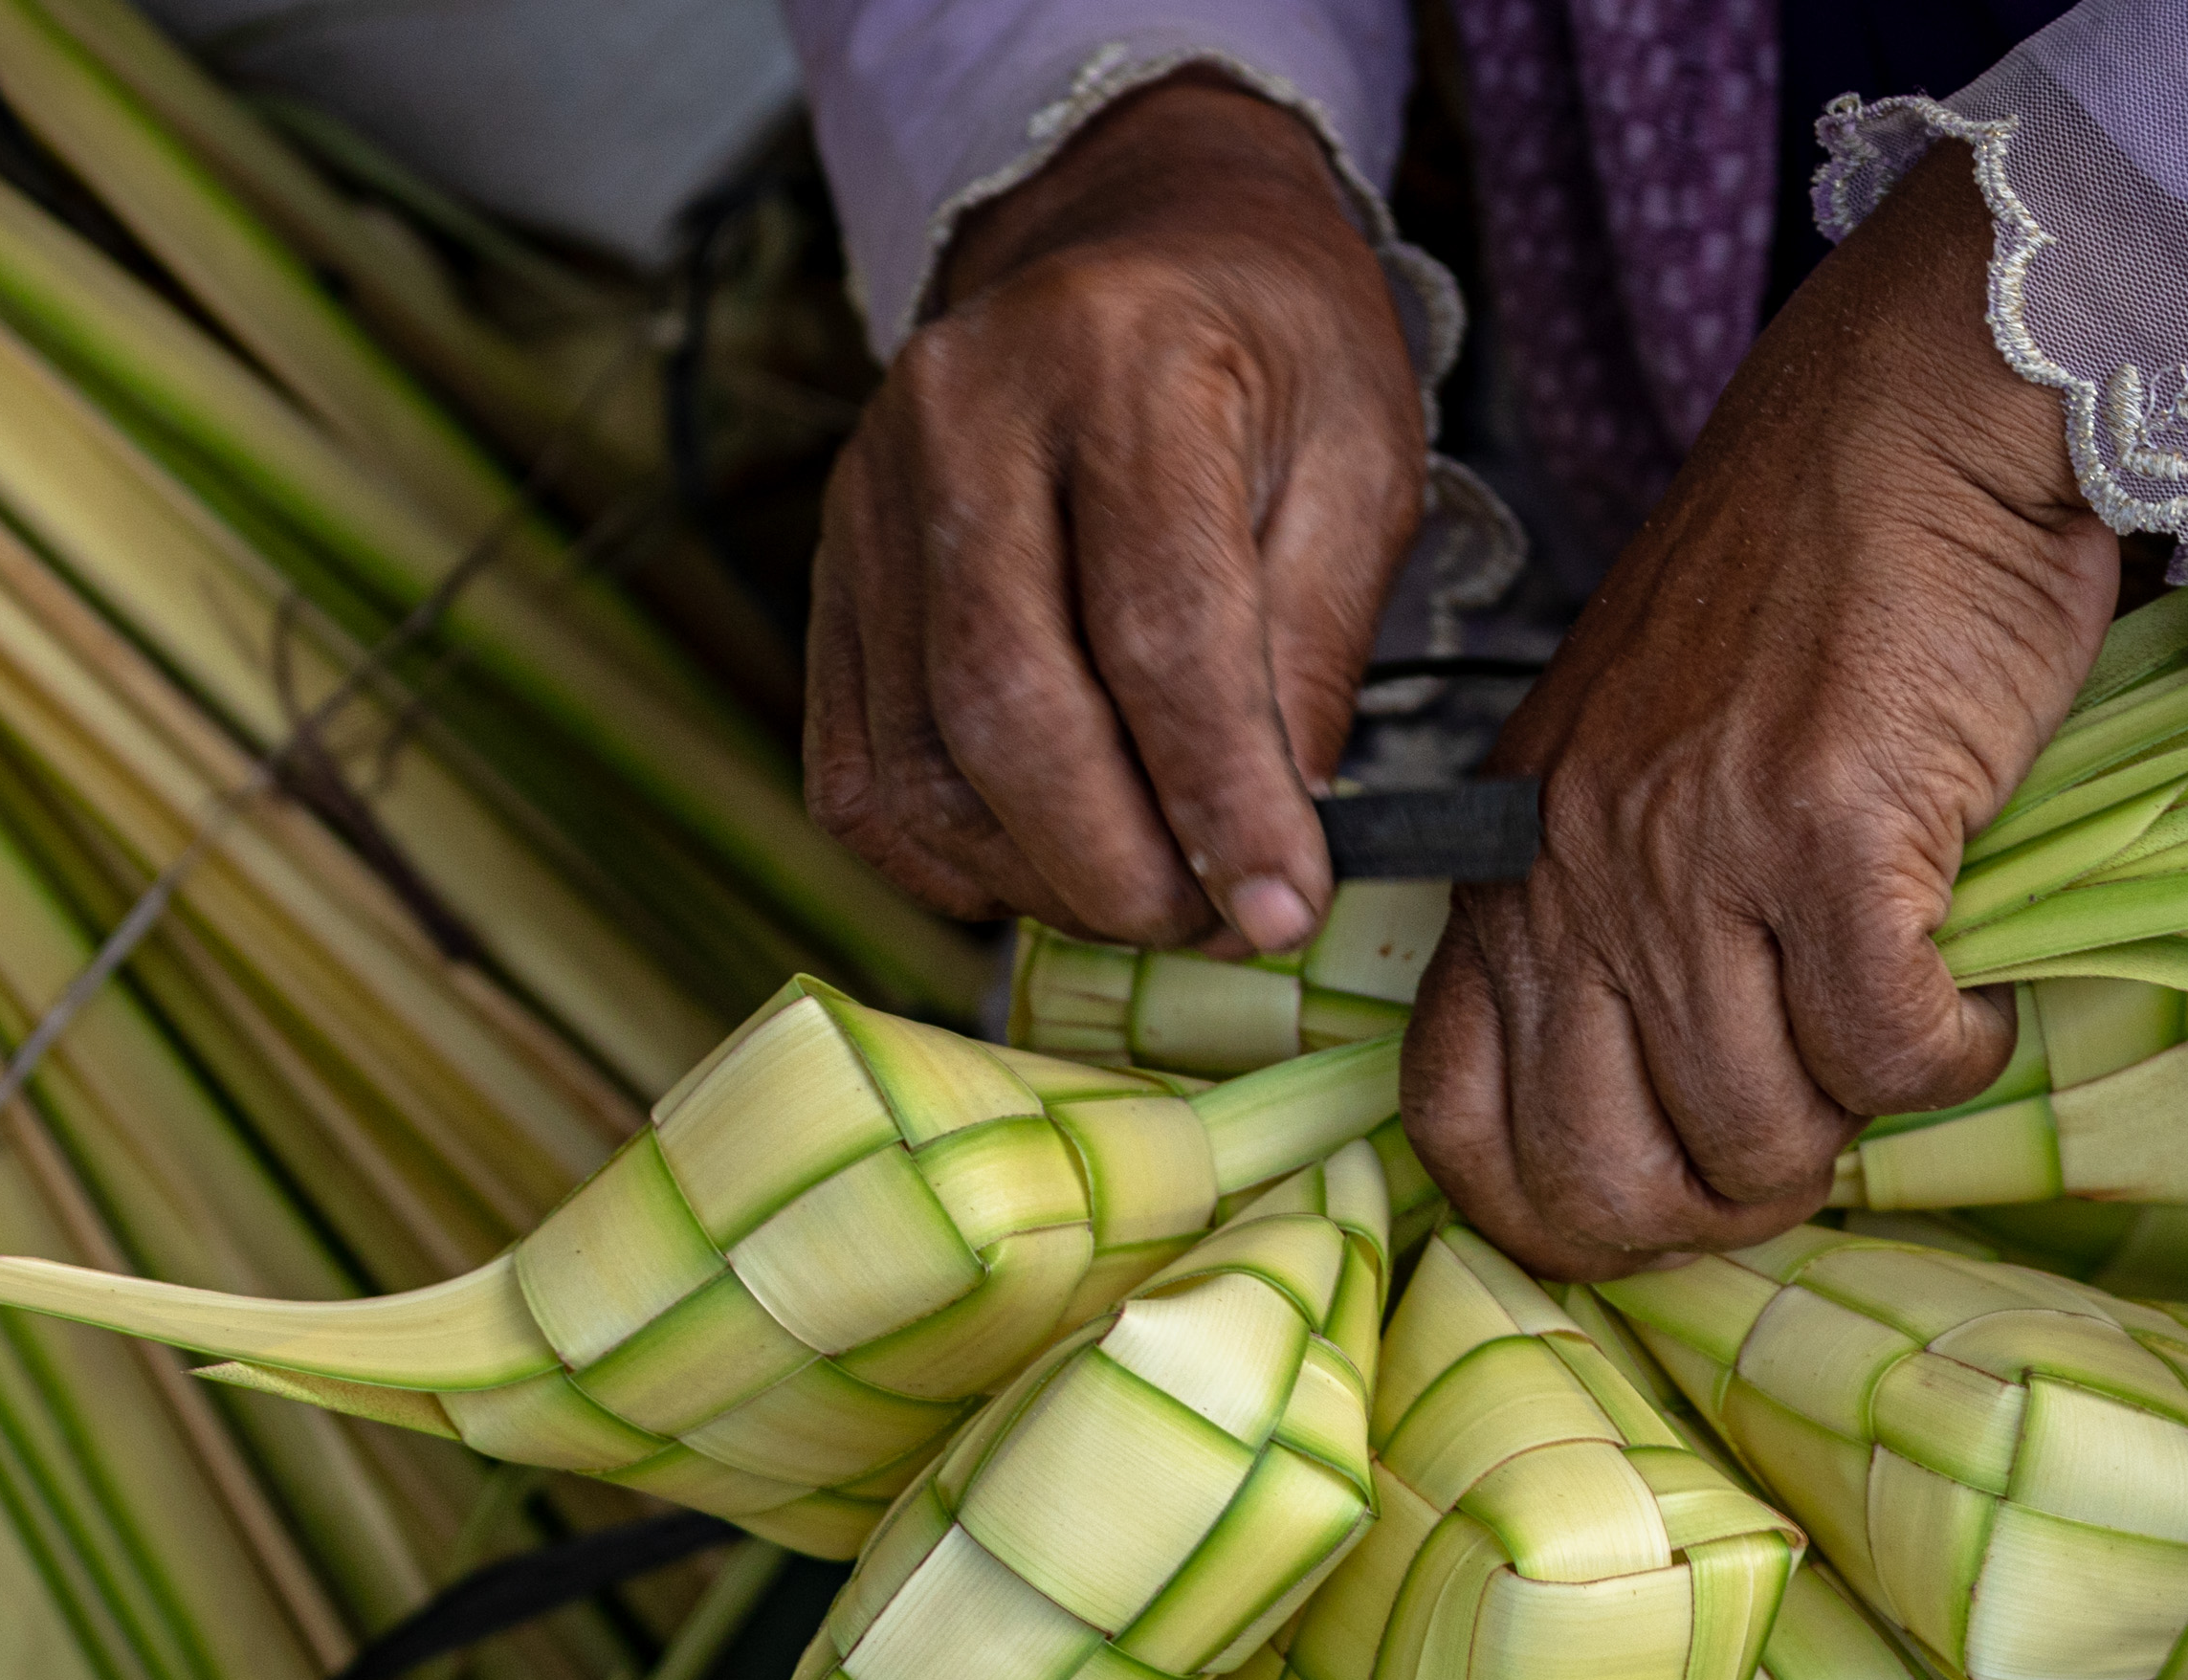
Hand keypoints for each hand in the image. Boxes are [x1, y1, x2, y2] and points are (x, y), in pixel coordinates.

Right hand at [804, 76, 1422, 952]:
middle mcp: (959, 419)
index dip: (1220, 799)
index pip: (1156, 627)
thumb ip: (1312, 657)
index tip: (1283, 910)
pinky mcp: (827, 579)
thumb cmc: (1274, 362)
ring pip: (920, 767)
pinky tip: (1049, 856)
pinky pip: (859, 779)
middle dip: (1121, 866)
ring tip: (1150, 888)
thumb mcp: (1360, 471)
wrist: (1140, 250)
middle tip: (1216, 921)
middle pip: (1006, 708)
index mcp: (1120, 363)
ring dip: (1043, 879)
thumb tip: (1267, 857)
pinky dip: (955, 862)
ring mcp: (866, 501)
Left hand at [1403, 150, 2118, 1278]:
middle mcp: (1572, 872)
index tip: (1667, 1202)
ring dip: (1851, 1126)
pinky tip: (1973, 1001)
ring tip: (1901, 1037)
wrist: (1908, 415)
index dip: (1562, 1215)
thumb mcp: (1633, 763)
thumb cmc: (1800, 590)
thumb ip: (1609, 917)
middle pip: (1602, 1173)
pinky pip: (1887, 1051)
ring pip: (1756, 1131)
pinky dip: (1952, 1059)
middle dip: (1720, 1207)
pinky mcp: (1829, 832)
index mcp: (1509, 864)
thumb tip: (1668, 1110)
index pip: (1457, 1124)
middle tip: (1809, 1147)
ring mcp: (1691, 856)